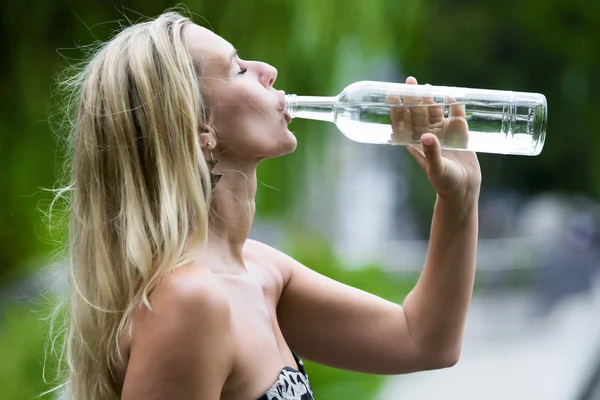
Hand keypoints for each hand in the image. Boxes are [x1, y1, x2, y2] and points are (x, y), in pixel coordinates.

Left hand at [389, 76, 481, 199]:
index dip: (397, 107)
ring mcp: (442, 131)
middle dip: (413, 97)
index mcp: (415, 142)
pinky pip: (455, 115)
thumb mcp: (437, 169)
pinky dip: (454, 105)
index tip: (391, 93)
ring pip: (434, 111)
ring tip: (428, 88)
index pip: (403, 121)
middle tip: (410, 81)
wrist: (464, 188)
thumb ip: (431, 153)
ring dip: (431, 99)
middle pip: (418, 111)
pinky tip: (452, 96)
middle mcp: (427, 134)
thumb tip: (427, 136)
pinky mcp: (458, 132)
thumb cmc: (445, 182)